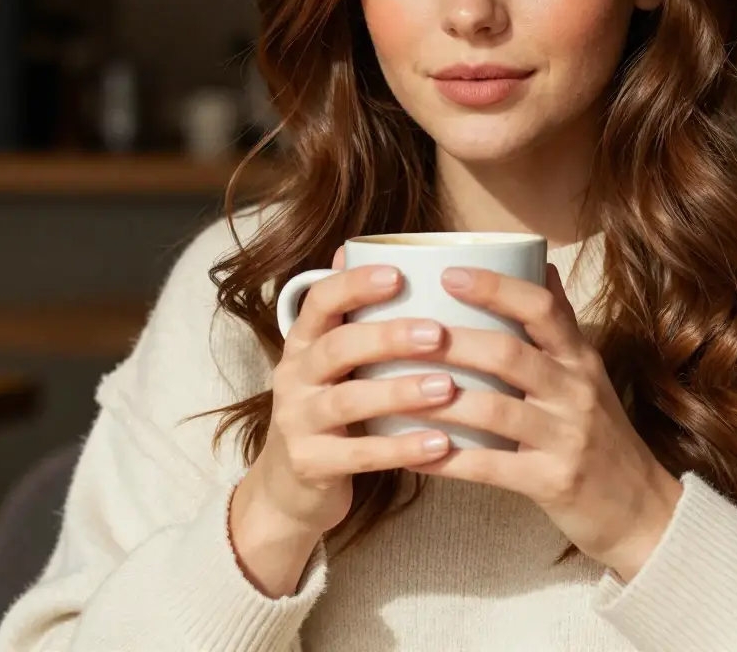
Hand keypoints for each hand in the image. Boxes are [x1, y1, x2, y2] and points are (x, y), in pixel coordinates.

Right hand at [231, 246, 462, 594]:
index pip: (319, 301)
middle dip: (387, 337)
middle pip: (336, 348)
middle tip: (437, 333)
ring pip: (347, 401)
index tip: (399, 273)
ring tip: (448, 388)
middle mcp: (294, 377)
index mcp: (303, 343)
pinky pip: (358, 455)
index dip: (355, 285)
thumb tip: (353, 247)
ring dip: (400, 392)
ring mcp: (298, 422)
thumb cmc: (328, 411)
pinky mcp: (310, 464)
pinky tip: (440, 444)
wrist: (289, 488)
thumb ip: (349, 315)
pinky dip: (401, 449)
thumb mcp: (332, 363)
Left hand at [407, 264, 684, 580]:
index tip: (448, 274)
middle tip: (402, 333)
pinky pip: (489, 467)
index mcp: (580, 359)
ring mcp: (566, 437)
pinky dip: (444, 460)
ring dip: (436, 400)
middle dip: (450, 341)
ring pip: (492, 409)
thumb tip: (539, 261)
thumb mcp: (590, 374)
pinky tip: (408, 454)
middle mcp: (576, 392)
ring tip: (390, 390)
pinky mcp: (552, 481)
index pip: (542, 308)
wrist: (642, 510)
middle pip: (508, 354)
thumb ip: (560, 324)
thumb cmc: (602, 436)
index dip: (495, 287)